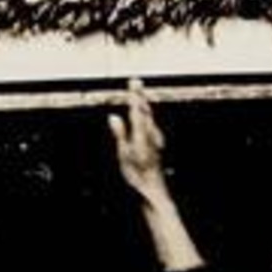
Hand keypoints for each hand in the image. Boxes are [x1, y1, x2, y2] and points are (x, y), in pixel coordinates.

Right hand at [109, 79, 168, 200]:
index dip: (135, 95)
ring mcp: (156, 139)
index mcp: (142, 134)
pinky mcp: (157, 145)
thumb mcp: (123, 155)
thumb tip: (114, 117)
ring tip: (140, 95)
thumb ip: (120, 134)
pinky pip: (151, 124)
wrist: (153, 189)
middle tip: (136, 82)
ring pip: (150, 117)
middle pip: (146, 110)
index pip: (138, 109)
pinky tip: (145, 117)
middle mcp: (151, 134)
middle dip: (140, 95)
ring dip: (144, 104)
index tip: (133, 82)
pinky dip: (146, 116)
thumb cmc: (136, 174)